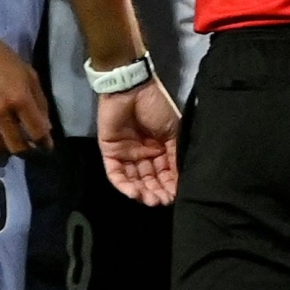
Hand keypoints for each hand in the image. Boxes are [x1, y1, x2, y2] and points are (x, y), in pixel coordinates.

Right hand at [0, 33, 52, 154]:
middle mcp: (1, 111)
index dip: (44, 143)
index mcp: (20, 98)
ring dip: (4, 148)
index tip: (45, 146)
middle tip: (26, 146)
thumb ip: (39, 101)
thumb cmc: (3, 59)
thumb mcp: (29, 74)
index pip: (37, 132)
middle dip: (25, 150)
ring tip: (6, 143)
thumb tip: (46, 127)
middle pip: (16, 146)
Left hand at [97, 77, 180, 204]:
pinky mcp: (109, 152)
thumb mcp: (173, 131)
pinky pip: (116, 173)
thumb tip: (180, 181)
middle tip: (161, 201)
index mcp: (159, 148)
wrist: (131, 88)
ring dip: (141, 191)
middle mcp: (143, 154)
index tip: (175, 197)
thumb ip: (174, 155)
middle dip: (155, 191)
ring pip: (133, 180)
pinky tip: (134, 192)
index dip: (169, 186)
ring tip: (150, 200)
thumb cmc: (155, 106)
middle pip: (148, 179)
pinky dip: (124, 185)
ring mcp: (125, 154)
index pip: (164, 173)